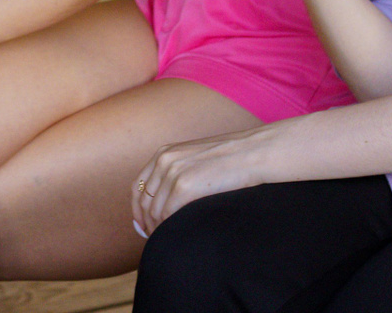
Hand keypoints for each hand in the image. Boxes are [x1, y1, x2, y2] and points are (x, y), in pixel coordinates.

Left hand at [132, 125, 270, 235]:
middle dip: (146, 223)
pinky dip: (168, 227)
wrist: (253, 153)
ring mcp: (173, 173)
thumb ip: (177, 174)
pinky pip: (167, 214)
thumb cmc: (232, 159)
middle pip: (144, 201)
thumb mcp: (195, 160)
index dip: (137, 209)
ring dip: (157, 228)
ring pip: (154, 211)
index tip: (142, 225)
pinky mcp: (185, 187)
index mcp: (165, 153)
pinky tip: (175, 234)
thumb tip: (166, 203)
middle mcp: (164, 161)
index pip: (138, 185)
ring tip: (166, 239)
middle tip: (154, 238)